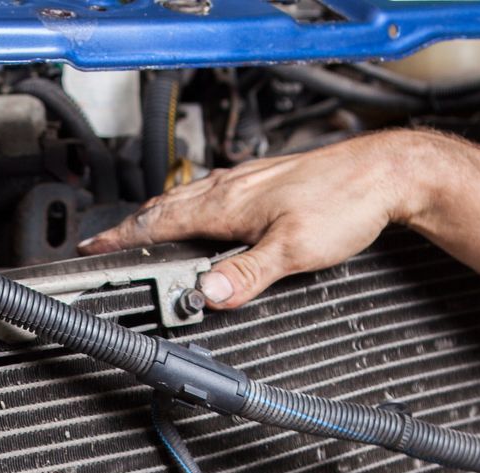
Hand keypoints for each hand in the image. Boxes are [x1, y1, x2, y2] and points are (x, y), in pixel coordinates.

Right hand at [80, 130, 436, 309]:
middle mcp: (232, 187)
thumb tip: (209, 293)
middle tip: (106, 242)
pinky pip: (212, 194)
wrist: (386, 172)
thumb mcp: (293, 249)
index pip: (159, 222)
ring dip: (159, 215)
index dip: (123, 238)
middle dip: (132, 226)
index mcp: (227, 203)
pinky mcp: (267, 181)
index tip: (93, 248)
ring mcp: (248, 181)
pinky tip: (203, 212)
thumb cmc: (346, 202)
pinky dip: (190, 206)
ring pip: (188, 198)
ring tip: (142, 229)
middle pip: (166, 207)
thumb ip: (247, 274)